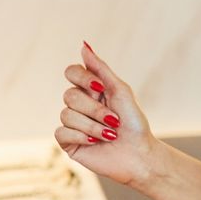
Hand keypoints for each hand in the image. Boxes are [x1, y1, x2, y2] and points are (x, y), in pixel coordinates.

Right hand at [54, 42, 159, 188]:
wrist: (139, 154)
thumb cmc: (134, 122)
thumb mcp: (120, 91)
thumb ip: (101, 69)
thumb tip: (84, 45)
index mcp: (91, 90)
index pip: (72, 72)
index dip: (83, 78)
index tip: (100, 88)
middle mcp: (79, 104)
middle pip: (69, 95)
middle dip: (95, 109)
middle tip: (114, 120)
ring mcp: (71, 123)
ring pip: (66, 115)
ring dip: (93, 126)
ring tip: (110, 134)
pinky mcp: (67, 142)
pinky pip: (61, 132)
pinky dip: (82, 136)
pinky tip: (96, 142)